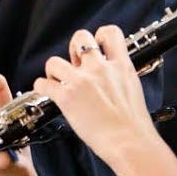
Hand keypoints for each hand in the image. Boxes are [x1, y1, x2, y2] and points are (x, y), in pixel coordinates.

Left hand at [33, 27, 155, 162]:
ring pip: (54, 61)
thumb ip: (120, 79)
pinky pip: (43, 83)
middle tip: (74, 66)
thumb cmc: (135, 125)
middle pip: (80, 37)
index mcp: (121, 66)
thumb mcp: (134, 91)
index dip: (100, 35)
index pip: (111, 33)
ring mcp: (82, 81)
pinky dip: (41, 87)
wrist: (130, 143)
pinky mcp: (67, 97)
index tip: (96, 46)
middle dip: (74, 49)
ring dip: (54, 71)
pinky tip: (47, 93)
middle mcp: (100, 68)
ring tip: (58, 82)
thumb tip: (109, 79)